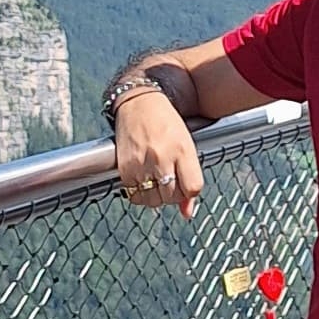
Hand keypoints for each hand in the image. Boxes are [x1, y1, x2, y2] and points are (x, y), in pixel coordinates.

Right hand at [113, 89, 203, 215]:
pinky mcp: (125, 169)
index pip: (193, 187)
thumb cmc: (166, 125)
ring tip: (156, 180)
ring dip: (156, 197)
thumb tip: (188, 214)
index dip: (190, 191)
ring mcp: (142, 163)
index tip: (186, 184)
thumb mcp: (186, 146)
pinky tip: (143, 180)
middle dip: (173, 194)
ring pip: (153, 200)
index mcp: (182, 149)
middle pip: (172, 197)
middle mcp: (162, 157)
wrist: (139, 104)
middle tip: (170, 179)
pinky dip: (141, 194)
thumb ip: (189, 180)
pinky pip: (135, 196)